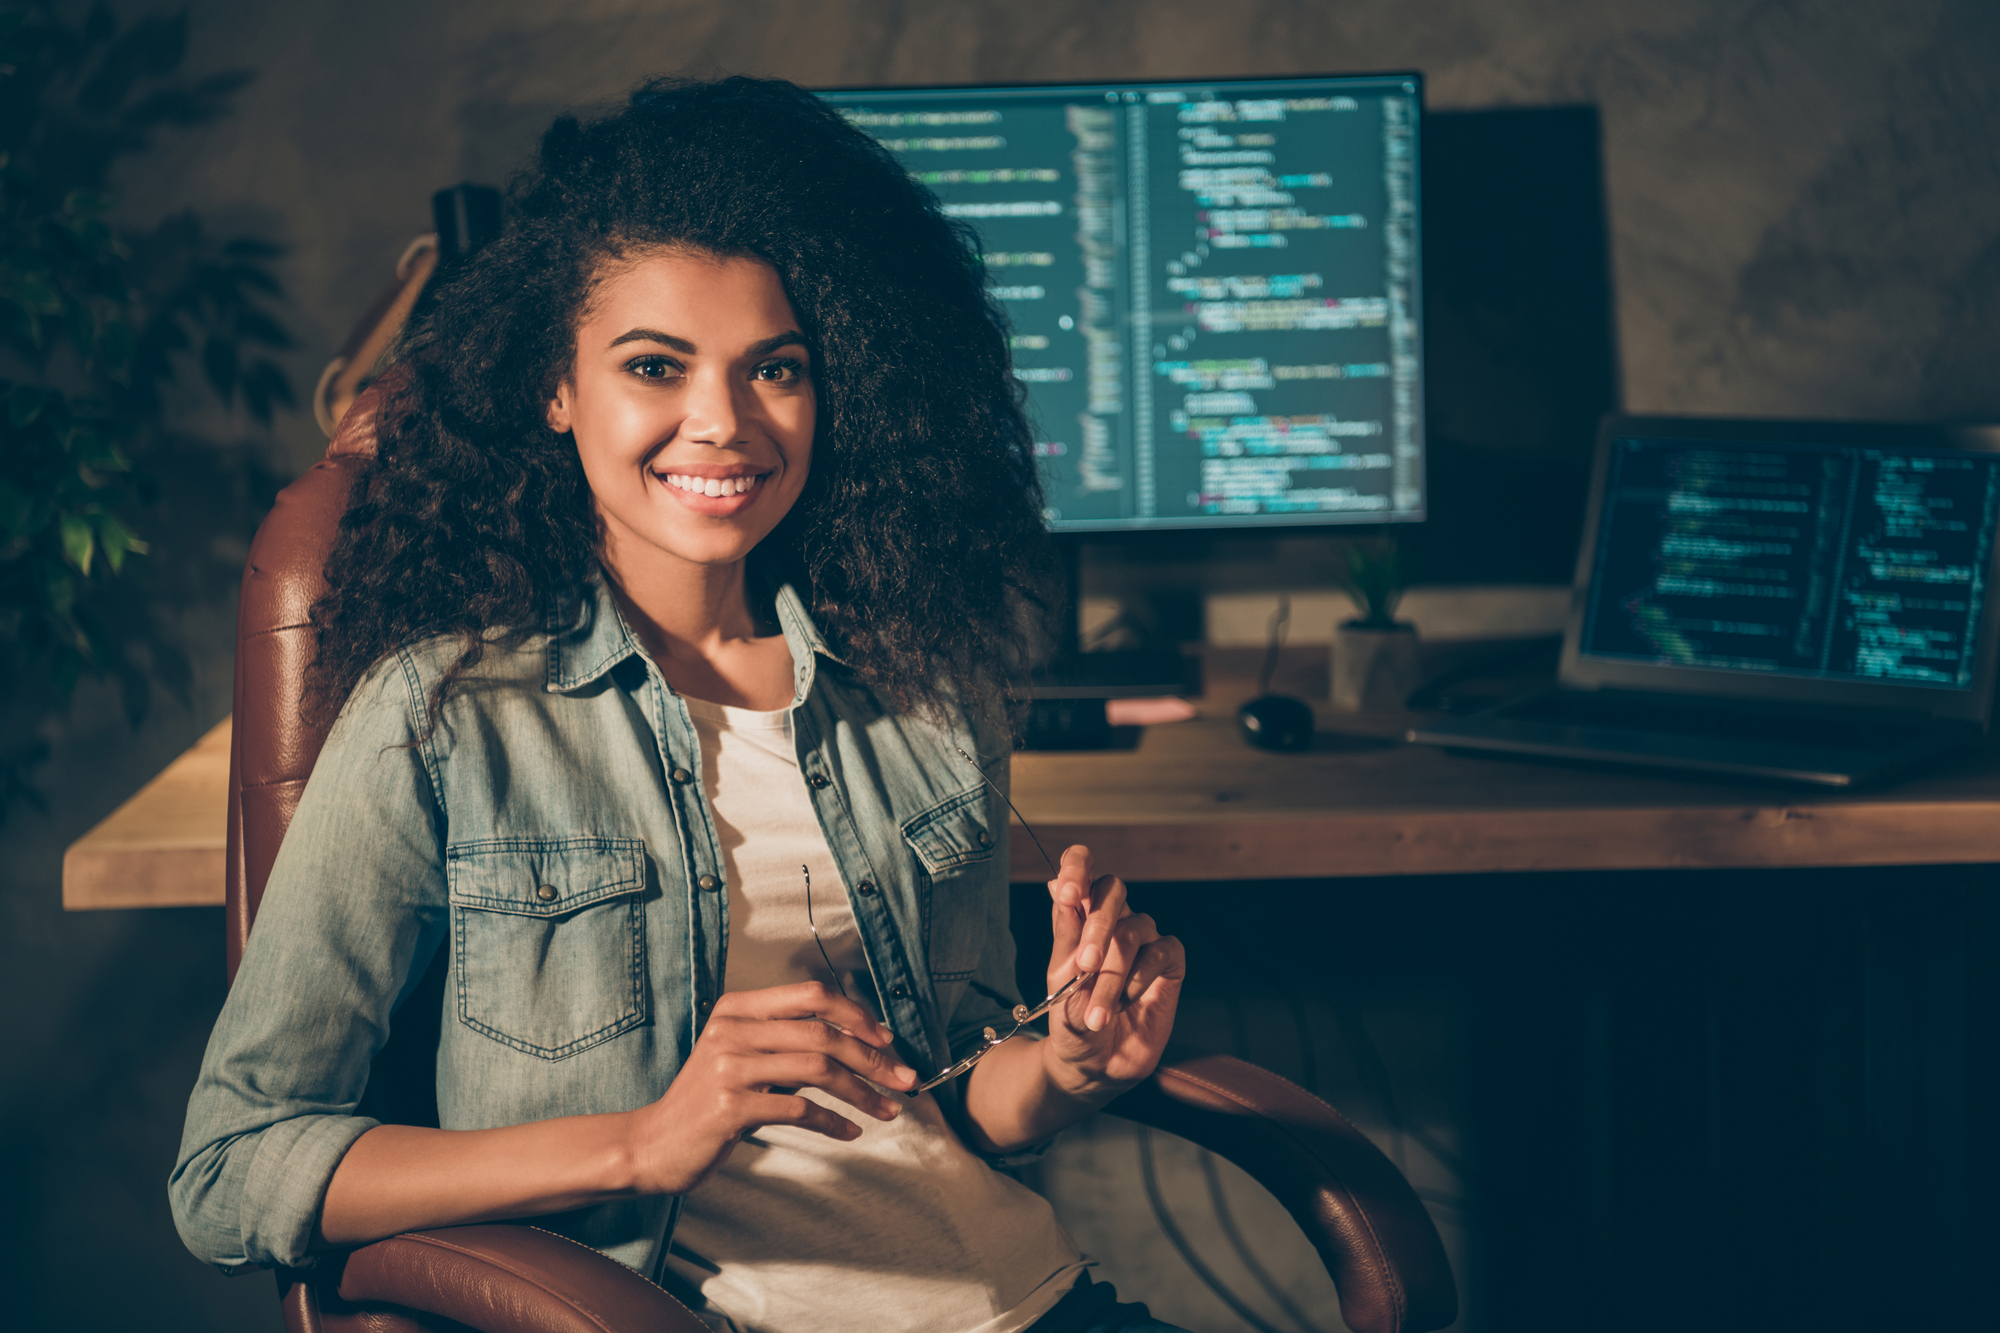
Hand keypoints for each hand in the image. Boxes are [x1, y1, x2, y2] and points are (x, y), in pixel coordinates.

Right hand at [623, 982, 917, 1193]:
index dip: (857, 1014)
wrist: (652, 1145)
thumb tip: (858, 1041)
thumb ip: (786, 1042)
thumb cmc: (707, 1103)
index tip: (887, 1040)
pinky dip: (833, 1122)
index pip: (812, 995)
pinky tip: (850, 1132)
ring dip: (862, 1092)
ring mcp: (729, 1067)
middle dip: (873, 1058)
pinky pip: (799, 1109)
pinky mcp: (729, 1107)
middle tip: (904, 1080)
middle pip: (822, 1033)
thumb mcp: (742, 1057)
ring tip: (888, 1111)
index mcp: (738, 1008)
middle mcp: (733, 1030)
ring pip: (817, 1068)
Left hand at [1042, 844, 1184, 1095]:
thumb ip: (1065, 933)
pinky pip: (1161, 951)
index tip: (1068, 890)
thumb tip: (1056, 884)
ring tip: (1098, 1012)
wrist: (1093, 1064)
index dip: (1077, 867)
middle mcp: (1115, 921)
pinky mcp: (1168, 963)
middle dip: (1097, 924)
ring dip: (1113, 972)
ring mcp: (1144, 940)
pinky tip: (1128, 1001)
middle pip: (1113, 889)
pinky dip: (1140, 977)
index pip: (1083, 869)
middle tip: (1085, 963)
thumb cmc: (1072, 1019)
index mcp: (1081, 916)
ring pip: (1134, 928)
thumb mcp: (1060, 979)